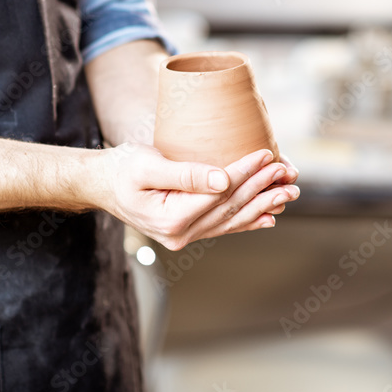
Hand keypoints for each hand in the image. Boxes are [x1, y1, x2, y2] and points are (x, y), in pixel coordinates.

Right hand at [101, 144, 300, 249]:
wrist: (102, 184)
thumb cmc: (121, 169)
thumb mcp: (147, 165)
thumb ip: (185, 174)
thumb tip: (223, 180)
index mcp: (171, 218)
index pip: (219, 194)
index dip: (245, 173)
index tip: (267, 154)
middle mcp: (180, 234)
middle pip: (230, 208)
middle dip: (262, 189)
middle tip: (289, 174)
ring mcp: (185, 236)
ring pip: (232, 219)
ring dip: (263, 205)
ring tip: (288, 191)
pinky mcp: (188, 231)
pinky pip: (223, 227)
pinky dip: (248, 221)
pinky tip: (269, 216)